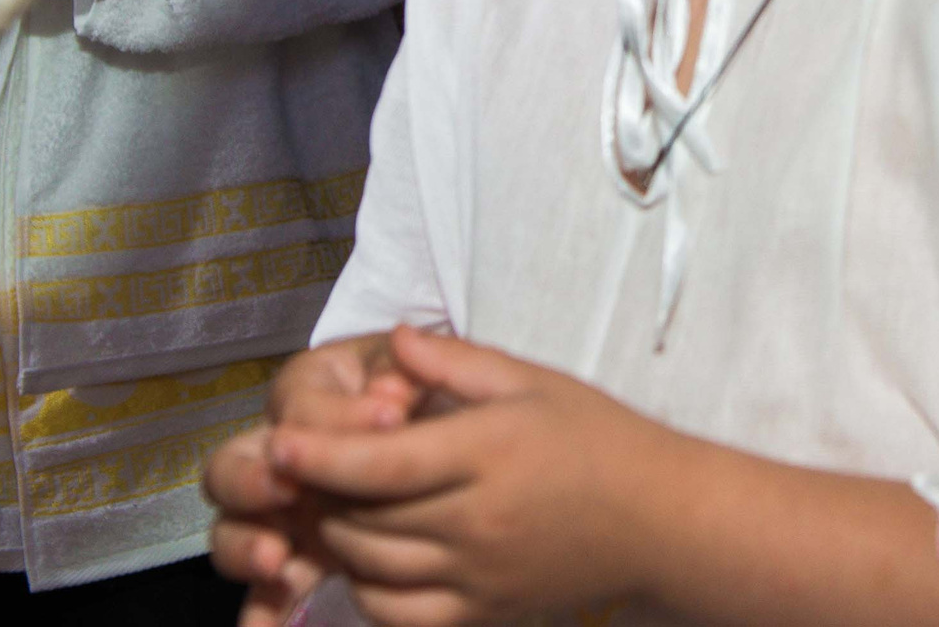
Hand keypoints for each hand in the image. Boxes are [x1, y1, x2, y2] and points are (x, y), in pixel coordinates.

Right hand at [209, 335, 432, 626]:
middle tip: (286, 487)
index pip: (302, 399)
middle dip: (253, 477)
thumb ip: (436, 362)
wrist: (475, 449)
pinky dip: (261, 610)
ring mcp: (286, 506)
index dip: (339, 411)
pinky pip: (266, 588)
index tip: (392, 416)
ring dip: (246, 544)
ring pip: (237, 527)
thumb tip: (399, 374)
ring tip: (277, 560)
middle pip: (237, 462)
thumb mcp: (457, 368)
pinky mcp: (300, 554)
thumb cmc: (458, 397)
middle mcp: (284, 446)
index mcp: (317, 387)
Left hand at [245, 328, 679, 626]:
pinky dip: (368, 588)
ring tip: (338, 503)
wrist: (660, 521)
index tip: (279, 440)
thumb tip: (397, 340)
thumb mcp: (534, 381)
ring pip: (370, 568)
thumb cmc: (598, 439)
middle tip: (306, 467)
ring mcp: (478, 576)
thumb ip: (458, 361)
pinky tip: (371, 556)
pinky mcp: (482, 613)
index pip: (382, 462)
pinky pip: (398, 614)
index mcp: (489, 454)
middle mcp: (477, 522)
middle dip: (321, 493)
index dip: (320, 454)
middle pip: (363, 518)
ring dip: (338, 537)